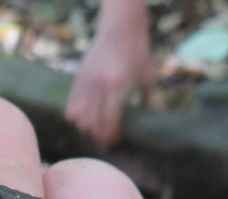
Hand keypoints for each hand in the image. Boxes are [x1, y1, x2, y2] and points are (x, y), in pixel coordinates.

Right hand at [66, 0, 154, 147]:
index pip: (108, 120)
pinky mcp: (78, 77)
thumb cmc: (137, 52)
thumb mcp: (147, 76)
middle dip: (98, 136)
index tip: (115, 141)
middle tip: (105, 142)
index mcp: (117, 86)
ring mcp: (86, 81)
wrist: (121, 27)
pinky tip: (85, 119)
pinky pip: (71, 104)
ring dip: (86, 128)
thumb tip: (156, 120)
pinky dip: (76, 116)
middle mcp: (99, 85)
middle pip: (91, 123)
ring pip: (78, 116)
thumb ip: (150, 100)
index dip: (110, 135)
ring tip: (95, 131)